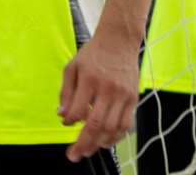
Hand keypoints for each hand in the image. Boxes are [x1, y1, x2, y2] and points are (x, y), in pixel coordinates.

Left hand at [58, 30, 139, 161]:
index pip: (78, 111)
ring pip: (112, 128)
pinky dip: (115, 137)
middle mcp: (108, 88)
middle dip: (83, 144)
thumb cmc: (93, 54)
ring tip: (88, 150)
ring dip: (98, 144)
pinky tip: (104, 142)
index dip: (70, 123)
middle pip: (96, 125)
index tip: (66, 125)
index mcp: (90, 79)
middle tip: (74, 155)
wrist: (119, 40)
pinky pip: (125, 124)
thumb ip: (66, 92)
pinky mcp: (133, 98)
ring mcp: (123, 94)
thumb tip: (62, 116)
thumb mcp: (72, 67)